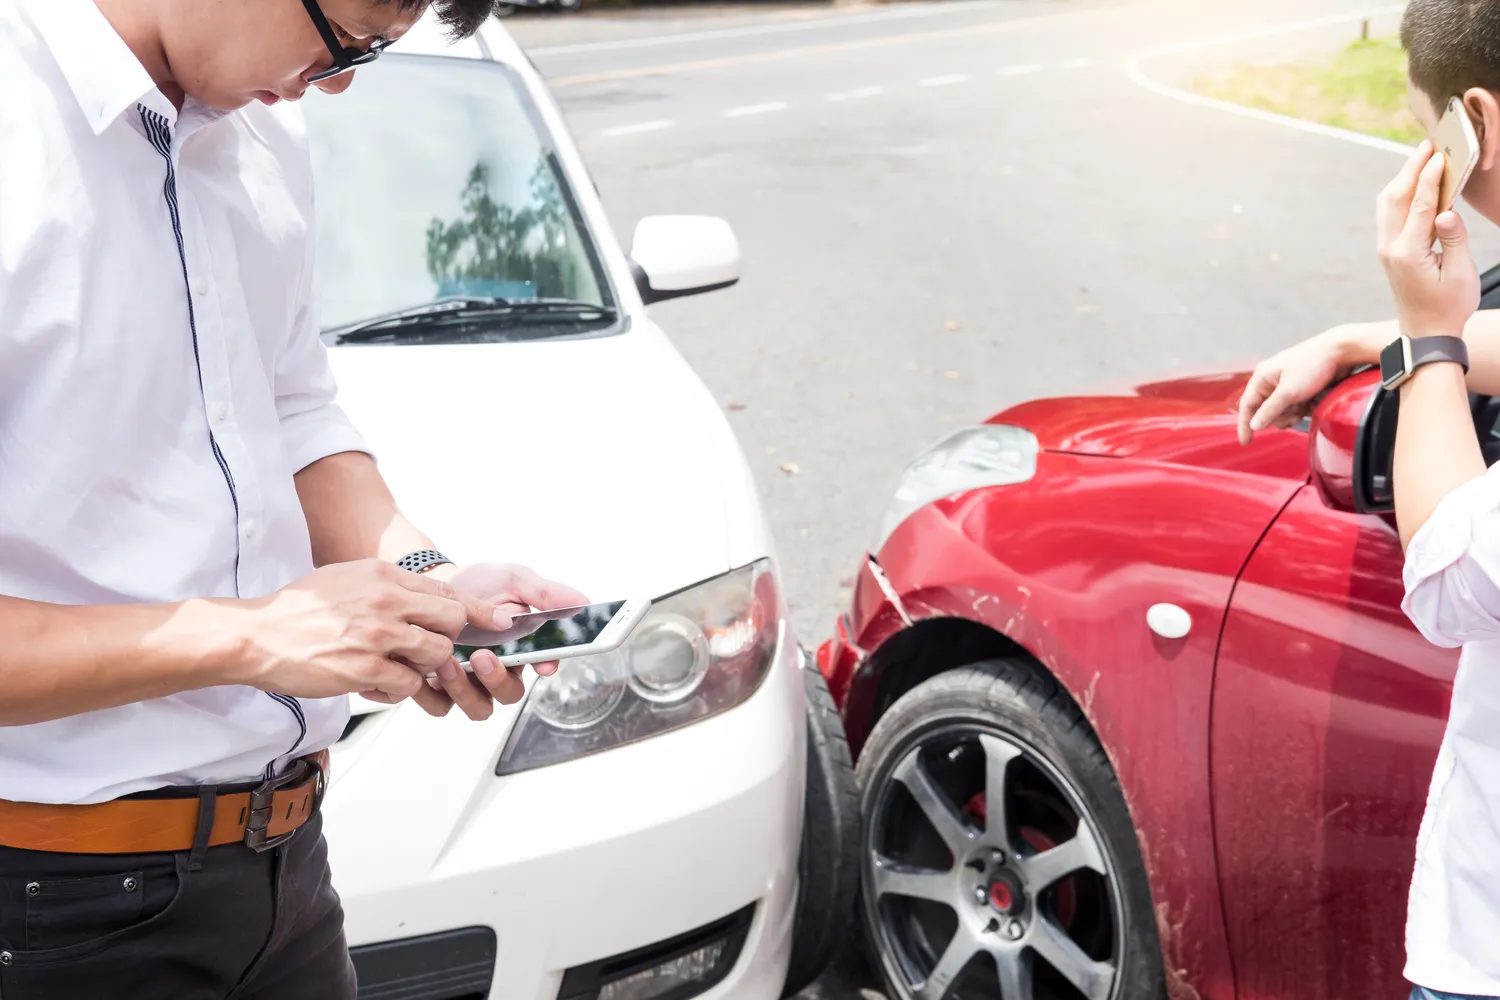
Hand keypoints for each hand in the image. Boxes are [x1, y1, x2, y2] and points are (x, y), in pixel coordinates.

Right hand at [237, 559, 501, 702]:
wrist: (257, 635)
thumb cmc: (300, 609)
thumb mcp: (349, 577)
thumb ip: (389, 586)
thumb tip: (426, 599)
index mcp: (385, 577)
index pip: (449, 592)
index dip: (479, 610)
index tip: (500, 620)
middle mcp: (386, 601)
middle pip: (452, 624)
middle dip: (447, 640)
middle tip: (427, 649)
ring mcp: (378, 636)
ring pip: (436, 656)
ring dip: (423, 668)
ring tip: (396, 666)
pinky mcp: (365, 669)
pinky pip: (408, 685)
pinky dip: (399, 688)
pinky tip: (376, 682)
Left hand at [419, 563, 588, 719]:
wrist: (435, 584)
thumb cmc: (480, 584)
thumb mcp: (514, 580)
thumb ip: (545, 593)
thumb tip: (583, 601)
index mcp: (524, 648)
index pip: (544, 665)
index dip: (546, 666)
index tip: (543, 661)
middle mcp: (500, 671)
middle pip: (510, 694)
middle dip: (498, 680)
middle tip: (483, 656)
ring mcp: (471, 682)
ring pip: (479, 708)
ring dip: (465, 690)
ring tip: (449, 661)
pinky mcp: (439, 689)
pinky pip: (440, 706)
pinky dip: (433, 694)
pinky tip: (426, 670)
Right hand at [1236, 325, 1375, 444]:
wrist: (1341, 351)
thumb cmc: (1312, 365)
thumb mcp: (1289, 392)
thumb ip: (1269, 411)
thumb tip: (1254, 426)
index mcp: (1262, 377)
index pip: (1247, 405)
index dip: (1245, 424)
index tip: (1246, 442)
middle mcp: (1271, 379)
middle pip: (1266, 410)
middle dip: (1280, 416)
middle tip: (1294, 414)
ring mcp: (1286, 383)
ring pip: (1281, 410)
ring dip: (1293, 413)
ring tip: (1305, 407)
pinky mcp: (1300, 386)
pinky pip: (1294, 405)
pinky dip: (1302, 408)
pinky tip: (1312, 404)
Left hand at [1377, 140, 1479, 340]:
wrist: (1426, 334)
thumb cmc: (1449, 307)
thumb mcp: (1459, 274)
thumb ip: (1453, 239)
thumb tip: (1447, 211)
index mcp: (1408, 253)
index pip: (1418, 205)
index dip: (1429, 177)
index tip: (1439, 154)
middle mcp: (1390, 249)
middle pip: (1394, 198)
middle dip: (1410, 169)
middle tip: (1428, 144)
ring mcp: (1386, 250)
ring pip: (1388, 205)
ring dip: (1403, 179)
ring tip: (1421, 157)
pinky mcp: (1389, 252)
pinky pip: (1390, 215)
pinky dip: (1401, 194)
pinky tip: (1416, 184)